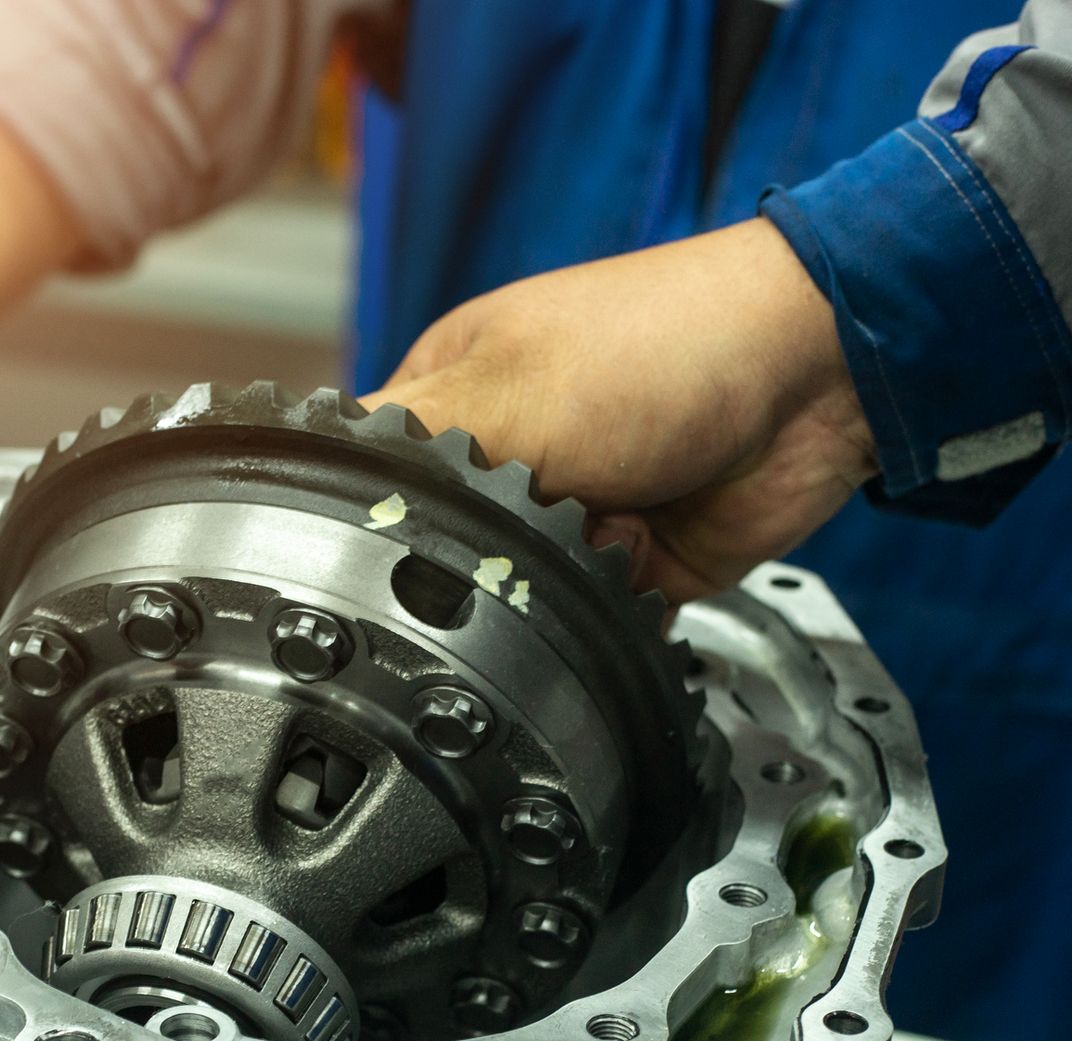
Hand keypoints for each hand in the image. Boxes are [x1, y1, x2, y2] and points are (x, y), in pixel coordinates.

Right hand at [361, 219, 875, 602]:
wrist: (814, 374)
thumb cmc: (658, 345)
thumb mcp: (498, 388)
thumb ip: (401, 449)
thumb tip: (301, 482)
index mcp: (454, 394)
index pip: (373, 474)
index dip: (374, 513)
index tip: (395, 537)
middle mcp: (506, 456)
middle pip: (447, 551)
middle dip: (482, 557)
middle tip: (520, 522)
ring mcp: (572, 511)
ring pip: (519, 596)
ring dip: (556, 580)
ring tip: (601, 519)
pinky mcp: (632, 563)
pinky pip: (591, 620)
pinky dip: (613, 604)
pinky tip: (641, 549)